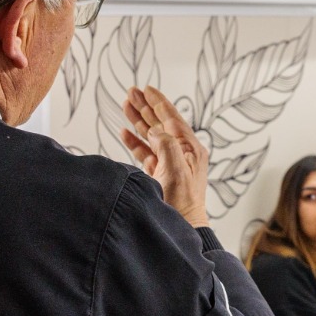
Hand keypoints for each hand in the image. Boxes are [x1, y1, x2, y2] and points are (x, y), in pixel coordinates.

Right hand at [121, 85, 210, 227]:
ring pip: (151, 136)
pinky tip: (125, 132)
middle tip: (132, 91)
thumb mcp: (176, 171)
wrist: (183, 227)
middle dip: (146, 107)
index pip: (172, 119)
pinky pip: (146, 153)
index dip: (159, 103)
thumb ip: (167, 146)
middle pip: (160, 123)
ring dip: (138, 120)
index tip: (147, 89)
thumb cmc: (183, 203)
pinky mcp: (159, 175)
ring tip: (126, 104)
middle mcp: (181, 154)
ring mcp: (170, 164)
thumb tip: (156, 130)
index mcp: (190, 149)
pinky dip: (135, 142)